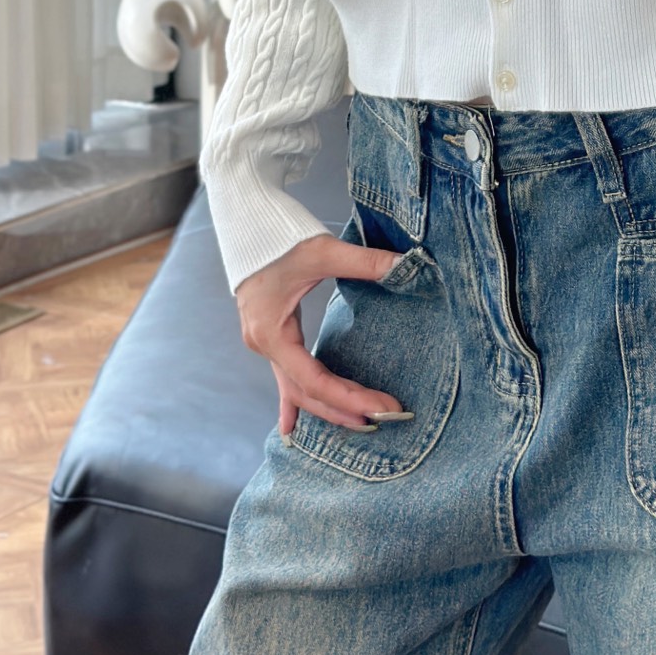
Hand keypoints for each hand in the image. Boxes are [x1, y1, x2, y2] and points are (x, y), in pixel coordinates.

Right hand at [236, 233, 408, 436]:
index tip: (384, 406)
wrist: (249, 225)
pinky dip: (291, 403)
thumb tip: (407, 265)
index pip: (315, 380)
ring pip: (296, 389)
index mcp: (273, 333)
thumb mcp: (325, 250)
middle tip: (385, 420)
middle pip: (306, 393)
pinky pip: (284, 377)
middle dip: (344, 409)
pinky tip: (289, 428)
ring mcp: (264, 343)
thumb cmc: (280, 238)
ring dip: (326, 408)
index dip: (350, 397)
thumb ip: (367, 262)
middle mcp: (265, 345)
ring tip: (361, 424)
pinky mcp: (270, 336)